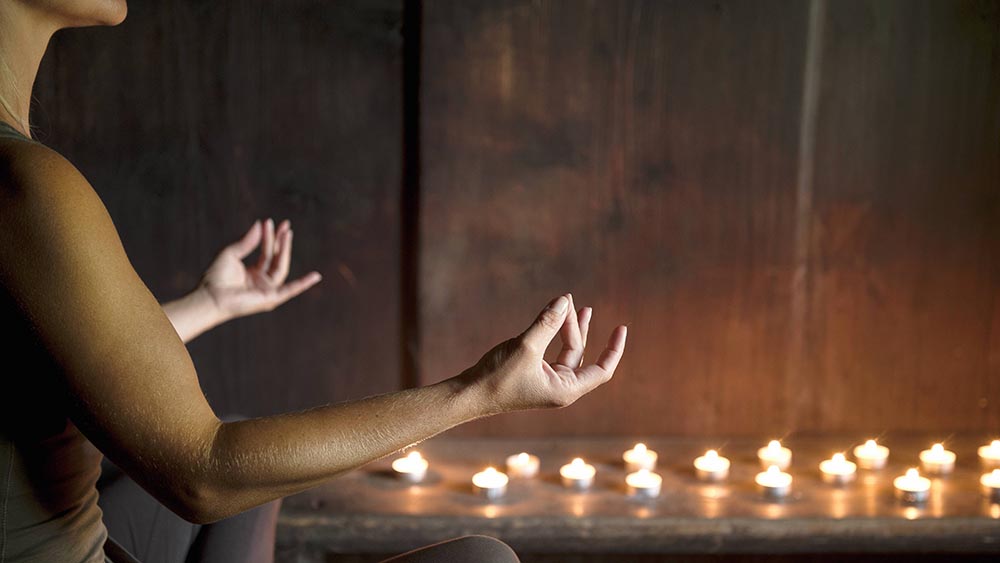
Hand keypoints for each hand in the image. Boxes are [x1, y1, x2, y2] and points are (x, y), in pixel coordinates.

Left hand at [199, 218, 321, 320]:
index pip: (266, 253)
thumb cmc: (215, 278)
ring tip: (287, 232)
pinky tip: (315, 276)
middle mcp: (262, 282)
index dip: (269, 237)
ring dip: (286, 250)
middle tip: (286, 224)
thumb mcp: (231, 253)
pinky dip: (303, 284)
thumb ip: (247, 241)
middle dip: (281, 242)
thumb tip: (259, 224)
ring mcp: (267, 290)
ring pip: (282, 268)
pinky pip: (290, 290)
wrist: (210, 296)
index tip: (269, 222)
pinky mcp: (270, 299)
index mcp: (252, 273)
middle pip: (277, 259)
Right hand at [462, 294, 626, 413]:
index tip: (621, 328)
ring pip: (565, 351)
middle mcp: (560, 388)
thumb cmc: (498, 377)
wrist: (469, 394)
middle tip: (573, 303)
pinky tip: (552, 317)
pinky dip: (552, 334)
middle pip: (580, 353)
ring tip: (569, 304)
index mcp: (566, 389)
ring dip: (567, 328)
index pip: (602, 370)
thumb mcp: (527, 346)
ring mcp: (547, 382)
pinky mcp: (534, 374)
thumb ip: (548, 322)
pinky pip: (551, 352)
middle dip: (578, 327)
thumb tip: (565, 300)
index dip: (614, 349)